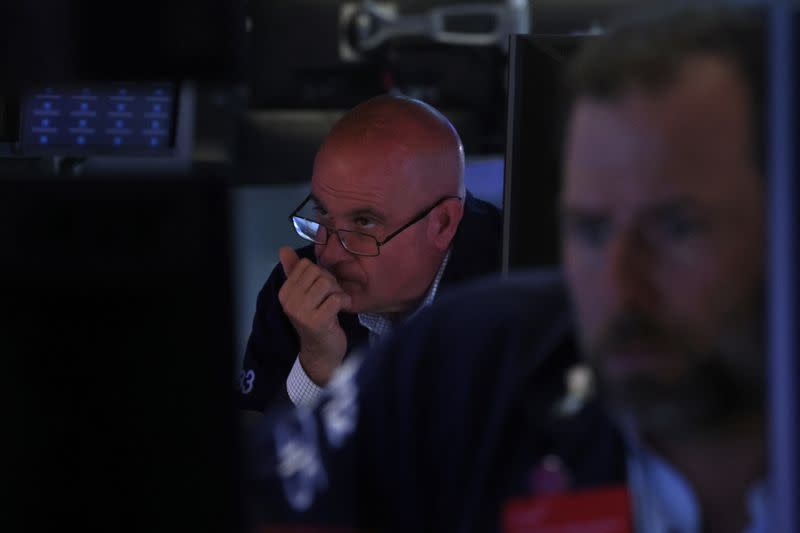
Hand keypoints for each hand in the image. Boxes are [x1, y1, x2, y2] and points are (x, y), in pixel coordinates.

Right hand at [278, 247, 350, 385]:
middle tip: (332, 297)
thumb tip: (284, 249)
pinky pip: (337, 298)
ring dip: (338, 292)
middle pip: (318, 272)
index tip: (323, 289)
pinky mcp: (318, 321)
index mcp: (285, 292)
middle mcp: (289, 301)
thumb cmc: (315, 321)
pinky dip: (345, 302)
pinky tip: (343, 310)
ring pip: (327, 283)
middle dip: (331, 281)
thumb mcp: (304, 295)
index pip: (305, 265)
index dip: (320, 273)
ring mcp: (302, 312)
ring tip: (338, 303)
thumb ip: (294, 272)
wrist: (321, 353)